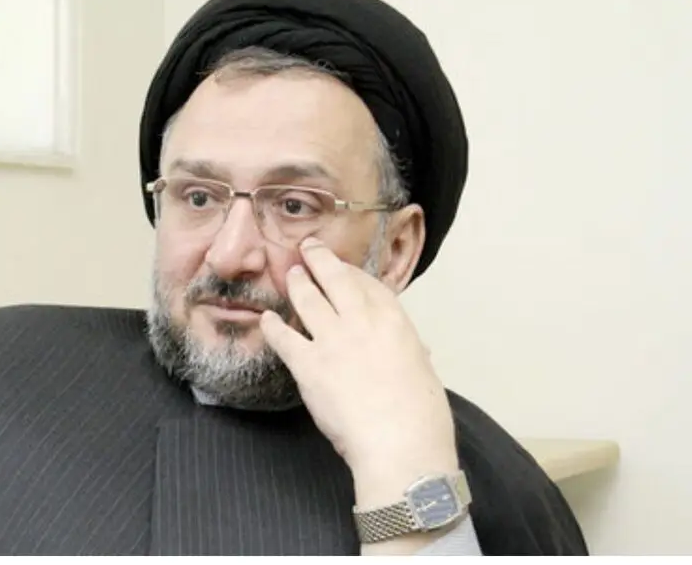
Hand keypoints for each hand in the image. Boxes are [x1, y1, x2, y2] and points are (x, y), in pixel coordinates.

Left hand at [259, 237, 458, 502]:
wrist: (400, 443)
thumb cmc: (421, 417)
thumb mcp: (424, 373)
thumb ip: (412, 355)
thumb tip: (417, 351)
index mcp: (396, 322)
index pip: (369, 285)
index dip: (352, 272)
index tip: (343, 268)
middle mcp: (362, 322)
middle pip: (336, 279)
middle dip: (319, 259)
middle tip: (308, 248)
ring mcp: (333, 340)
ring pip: (307, 299)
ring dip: (297, 284)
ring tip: (290, 274)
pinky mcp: (308, 365)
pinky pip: (284, 338)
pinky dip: (273, 326)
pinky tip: (266, 319)